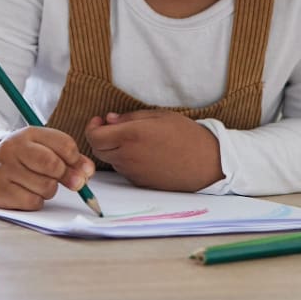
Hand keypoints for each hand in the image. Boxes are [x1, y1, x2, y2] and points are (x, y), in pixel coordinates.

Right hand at [0, 127, 94, 210]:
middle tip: (73, 183)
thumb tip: (87, 172)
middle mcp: (12, 148)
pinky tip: (29, 193)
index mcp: (28, 133)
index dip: (77, 160)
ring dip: (50, 190)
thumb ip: (69, 158)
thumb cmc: (24, 159)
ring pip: (45, 186)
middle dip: (67, 176)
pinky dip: (37, 201)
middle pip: (53, 164)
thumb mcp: (44, 149)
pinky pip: (32, 202)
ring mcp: (3, 169)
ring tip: (40, 185)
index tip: (82, 169)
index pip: (64, 144)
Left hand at [83, 110, 221, 191]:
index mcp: (131, 136)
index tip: (100, 120)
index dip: (92, 127)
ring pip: (111, 160)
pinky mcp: (140, 183)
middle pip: (97, 150)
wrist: (208, 163)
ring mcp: (133, 173)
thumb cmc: (186, 135)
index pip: (94, 137)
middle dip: (99, 138)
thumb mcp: (159, 116)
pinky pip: (124, 170)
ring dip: (113, 149)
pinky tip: (143, 153)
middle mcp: (128, 157)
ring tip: (134, 139)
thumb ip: (130, 117)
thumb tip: (108, 119)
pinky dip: (125, 160)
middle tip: (112, 128)